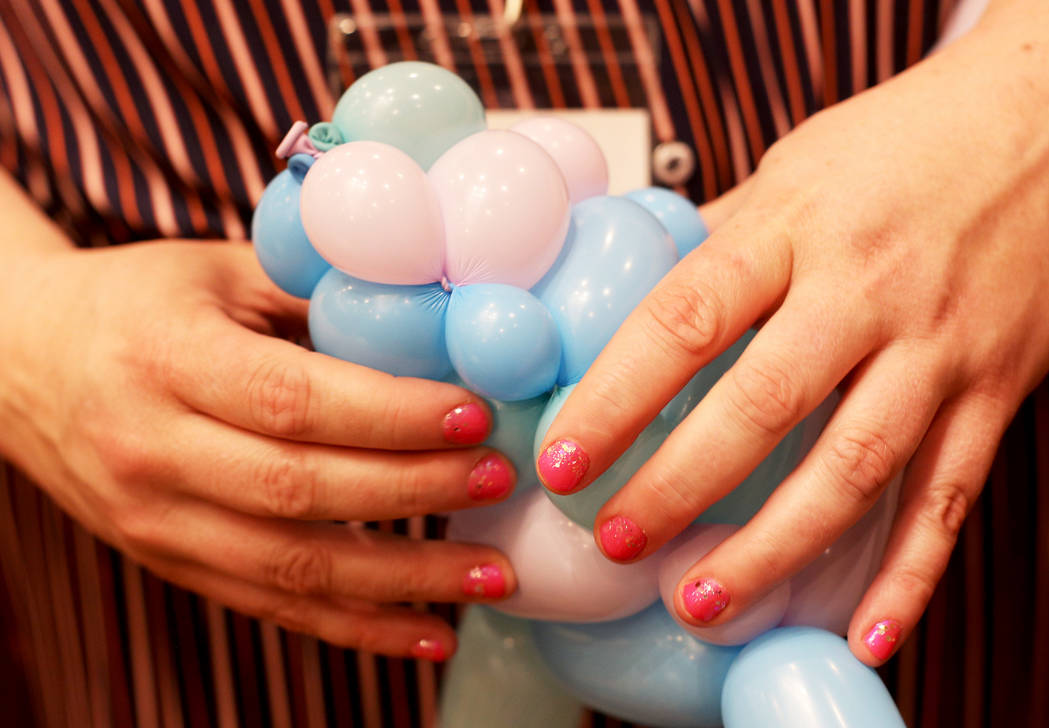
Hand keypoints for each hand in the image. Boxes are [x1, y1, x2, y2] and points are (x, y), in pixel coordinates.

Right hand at [0, 240, 517, 659]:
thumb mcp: (218, 273)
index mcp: (166, 360)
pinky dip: (356, 627)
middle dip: (414, 490)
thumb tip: (440, 319)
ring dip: (403, 579)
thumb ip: (317, 294)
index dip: (389, 415)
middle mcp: (153, 449)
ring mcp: (157, 520)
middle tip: (498, 477)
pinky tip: (428, 633)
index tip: (475, 414)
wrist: (25, 363)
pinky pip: (271, 606)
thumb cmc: (139, 304)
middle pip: (300, 488)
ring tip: (491, 574)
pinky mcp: (171, 562)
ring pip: (293, 567)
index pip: (291, 400)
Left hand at [537, 12, 1048, 663]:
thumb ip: (719, 243)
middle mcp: (866, 289)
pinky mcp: (996, 390)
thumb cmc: (901, 144)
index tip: (563, 458)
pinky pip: (950, 495)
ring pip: (855, 468)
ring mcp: (938, 346)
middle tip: (614, 542)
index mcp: (794, 225)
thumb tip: (622, 301)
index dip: (617, 396)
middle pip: (764, 405)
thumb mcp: (791, 169)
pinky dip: (909, 575)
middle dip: (678, 486)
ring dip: (775, 550)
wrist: (1048, 120)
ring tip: (702, 601)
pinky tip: (864, 633)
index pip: (687, 317)